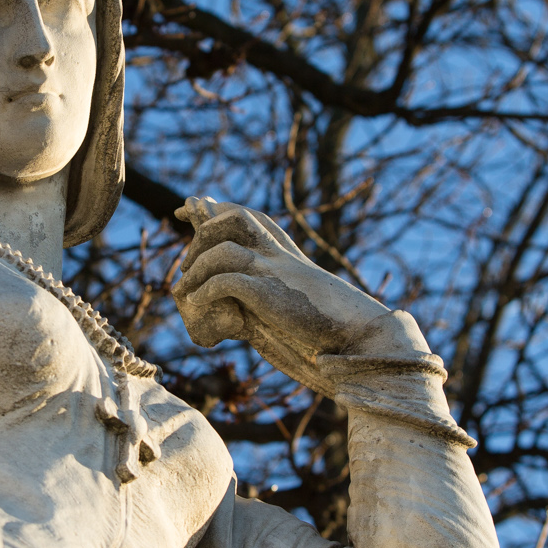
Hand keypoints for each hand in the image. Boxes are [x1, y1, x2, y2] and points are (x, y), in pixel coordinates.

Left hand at [172, 197, 420, 389]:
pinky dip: (206, 293)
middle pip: (237, 217)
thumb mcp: (295, 309)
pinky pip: (226, 281)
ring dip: (197, 269)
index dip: (218, 211)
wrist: (361, 338)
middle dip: (204, 230)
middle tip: (186, 262)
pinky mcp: (270, 295)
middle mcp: (281, 258)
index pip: (251, 218)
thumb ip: (269, 303)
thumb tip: (242, 319)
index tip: (190, 209)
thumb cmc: (333, 332)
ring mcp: (276, 273)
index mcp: (288, 259)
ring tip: (186, 292)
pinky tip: (199, 307)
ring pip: (222, 249)